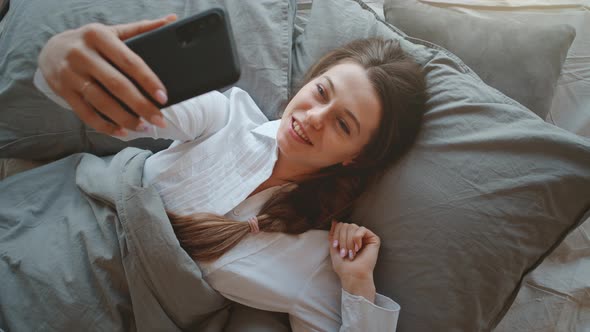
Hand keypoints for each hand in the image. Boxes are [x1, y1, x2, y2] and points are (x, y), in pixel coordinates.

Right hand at [37, 14, 176, 135]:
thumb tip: (171, 20)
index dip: (148, 80)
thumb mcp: (112, 31)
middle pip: (117, 85)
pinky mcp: (63, 91)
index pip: (129, 61)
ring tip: (144, 128)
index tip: (164, 97)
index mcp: (98, 36)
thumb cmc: (90, 42)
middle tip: (160, 119)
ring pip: (102, 102)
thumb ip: (141, 28)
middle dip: (141, 105)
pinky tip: (121, 132)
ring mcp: (70, 74)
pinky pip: (86, 113)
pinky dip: (105, 126)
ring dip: (125, 118)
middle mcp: (82, 54)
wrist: (51, 49)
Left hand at [329, 220, 379, 301]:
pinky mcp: (373, 239)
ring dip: (349, 241)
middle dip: (342, 239)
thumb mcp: (334, 248)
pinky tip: (358, 248)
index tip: (336, 247)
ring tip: (351, 253)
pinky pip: (362, 229)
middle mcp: (357, 236)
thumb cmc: (343, 266)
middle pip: (346, 225)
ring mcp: (365, 237)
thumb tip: (335, 220)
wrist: (352, 275)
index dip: (336, 234)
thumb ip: (334, 234)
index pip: (340, 225)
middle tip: (344, 253)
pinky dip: (357, 238)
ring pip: (352, 226)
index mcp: (348, 237)